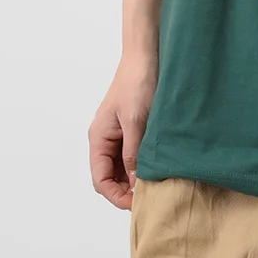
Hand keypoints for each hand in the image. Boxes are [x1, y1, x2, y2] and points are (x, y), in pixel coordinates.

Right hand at [88, 52, 158, 209]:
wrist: (147, 54)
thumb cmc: (137, 82)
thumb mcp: (136, 121)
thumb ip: (133, 153)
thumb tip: (135, 183)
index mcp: (99, 138)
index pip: (100, 179)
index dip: (116, 195)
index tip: (136, 203)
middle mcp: (106, 138)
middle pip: (110, 176)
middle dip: (126, 190)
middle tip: (150, 197)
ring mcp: (119, 133)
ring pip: (123, 167)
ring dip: (136, 178)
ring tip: (156, 185)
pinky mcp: (133, 127)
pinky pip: (133, 154)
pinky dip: (143, 164)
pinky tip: (157, 167)